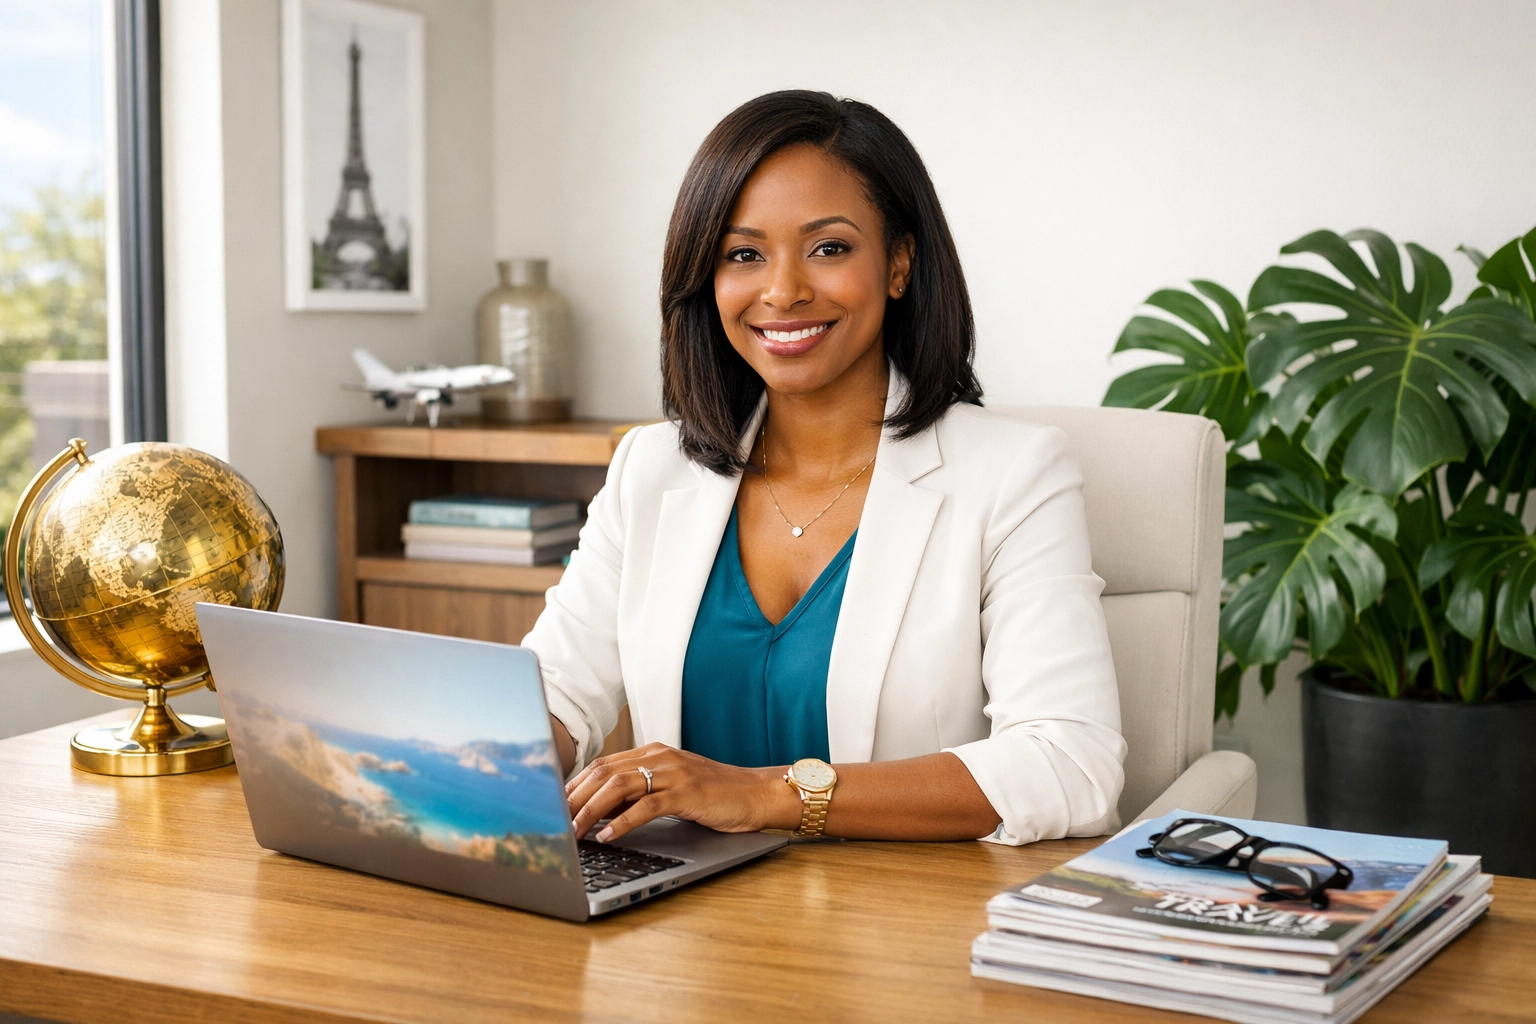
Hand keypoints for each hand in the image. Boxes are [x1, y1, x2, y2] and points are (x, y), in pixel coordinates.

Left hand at [565, 742, 800, 841]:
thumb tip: (600, 810)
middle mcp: (660, 757)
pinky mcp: (687, 793)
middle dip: (575, 798)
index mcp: (653, 752)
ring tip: (574, 832)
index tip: (555, 805)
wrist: (755, 793)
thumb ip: (640, 792)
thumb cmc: (714, 794)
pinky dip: (623, 822)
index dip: (575, 785)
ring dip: (591, 811)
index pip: (603, 764)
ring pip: (619, 787)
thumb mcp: (672, 787)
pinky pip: (646, 806)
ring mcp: (674, 773)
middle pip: (604, 773)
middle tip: (555, 821)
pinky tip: (608, 835)